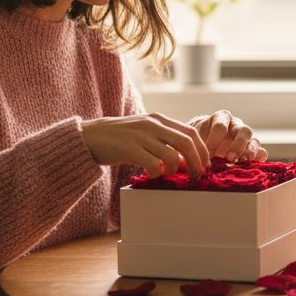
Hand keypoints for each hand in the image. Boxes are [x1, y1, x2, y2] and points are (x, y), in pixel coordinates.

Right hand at [82, 113, 208, 176]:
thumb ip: (164, 138)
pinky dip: (157, 173)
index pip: (190, 132)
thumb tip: (186, 157)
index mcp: (159, 119)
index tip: (205, 164)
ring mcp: (141, 136)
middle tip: (197, 176)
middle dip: (196, 162)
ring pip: (172, 156)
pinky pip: (154, 164)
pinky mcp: (130, 149)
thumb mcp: (145, 130)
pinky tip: (152, 174)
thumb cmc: (121, 137)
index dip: (202, 150)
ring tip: (168, 175)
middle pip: (186, 143)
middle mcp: (153, 125)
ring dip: (175, 170)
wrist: (90, 136)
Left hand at [192, 110, 265, 161]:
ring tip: (242, 162)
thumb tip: (186, 161)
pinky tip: (251, 167)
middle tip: (229, 158)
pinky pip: (261, 153)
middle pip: (243, 131)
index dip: (214, 141)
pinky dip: (258, 160)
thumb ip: (193, 145)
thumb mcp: (194, 137)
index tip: (207, 156)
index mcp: (221, 118)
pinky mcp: (253, 150)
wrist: (204, 141)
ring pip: (255, 141)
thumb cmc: (198, 138)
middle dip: (237, 145)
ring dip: (250, 152)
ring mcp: (246, 138)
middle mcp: (236, 125)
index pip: (220, 126)